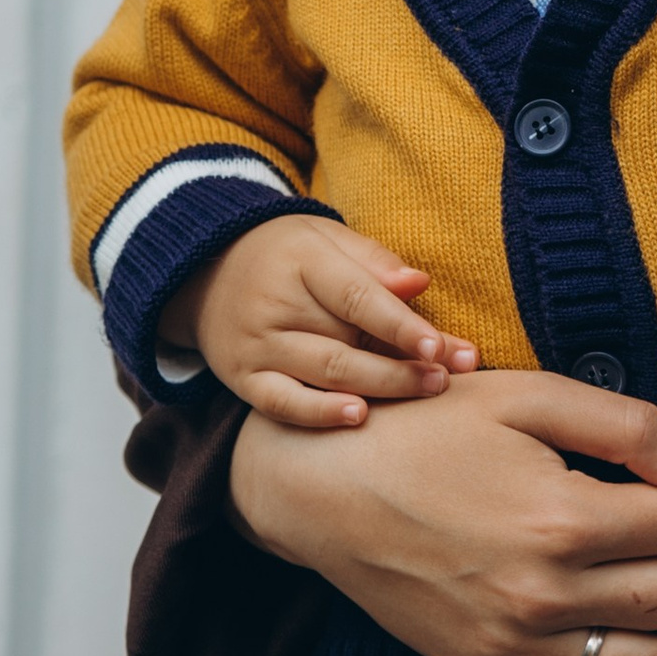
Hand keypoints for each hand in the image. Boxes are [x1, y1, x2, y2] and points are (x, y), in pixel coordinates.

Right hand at [163, 212, 480, 428]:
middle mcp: (275, 306)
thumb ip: (374, 261)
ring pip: (324, 375)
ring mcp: (257, 346)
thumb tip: (419, 283)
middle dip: (403, 364)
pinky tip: (359, 417)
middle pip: (346, 342)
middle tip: (449, 376)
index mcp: (302, 262)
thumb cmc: (288, 253)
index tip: (439, 346)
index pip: (356, 296)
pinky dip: (321, 414)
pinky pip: (283, 404)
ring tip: (427, 390)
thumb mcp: (328, 238)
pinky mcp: (243, 379)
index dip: (400, 324)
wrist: (207, 269)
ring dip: (381, 387)